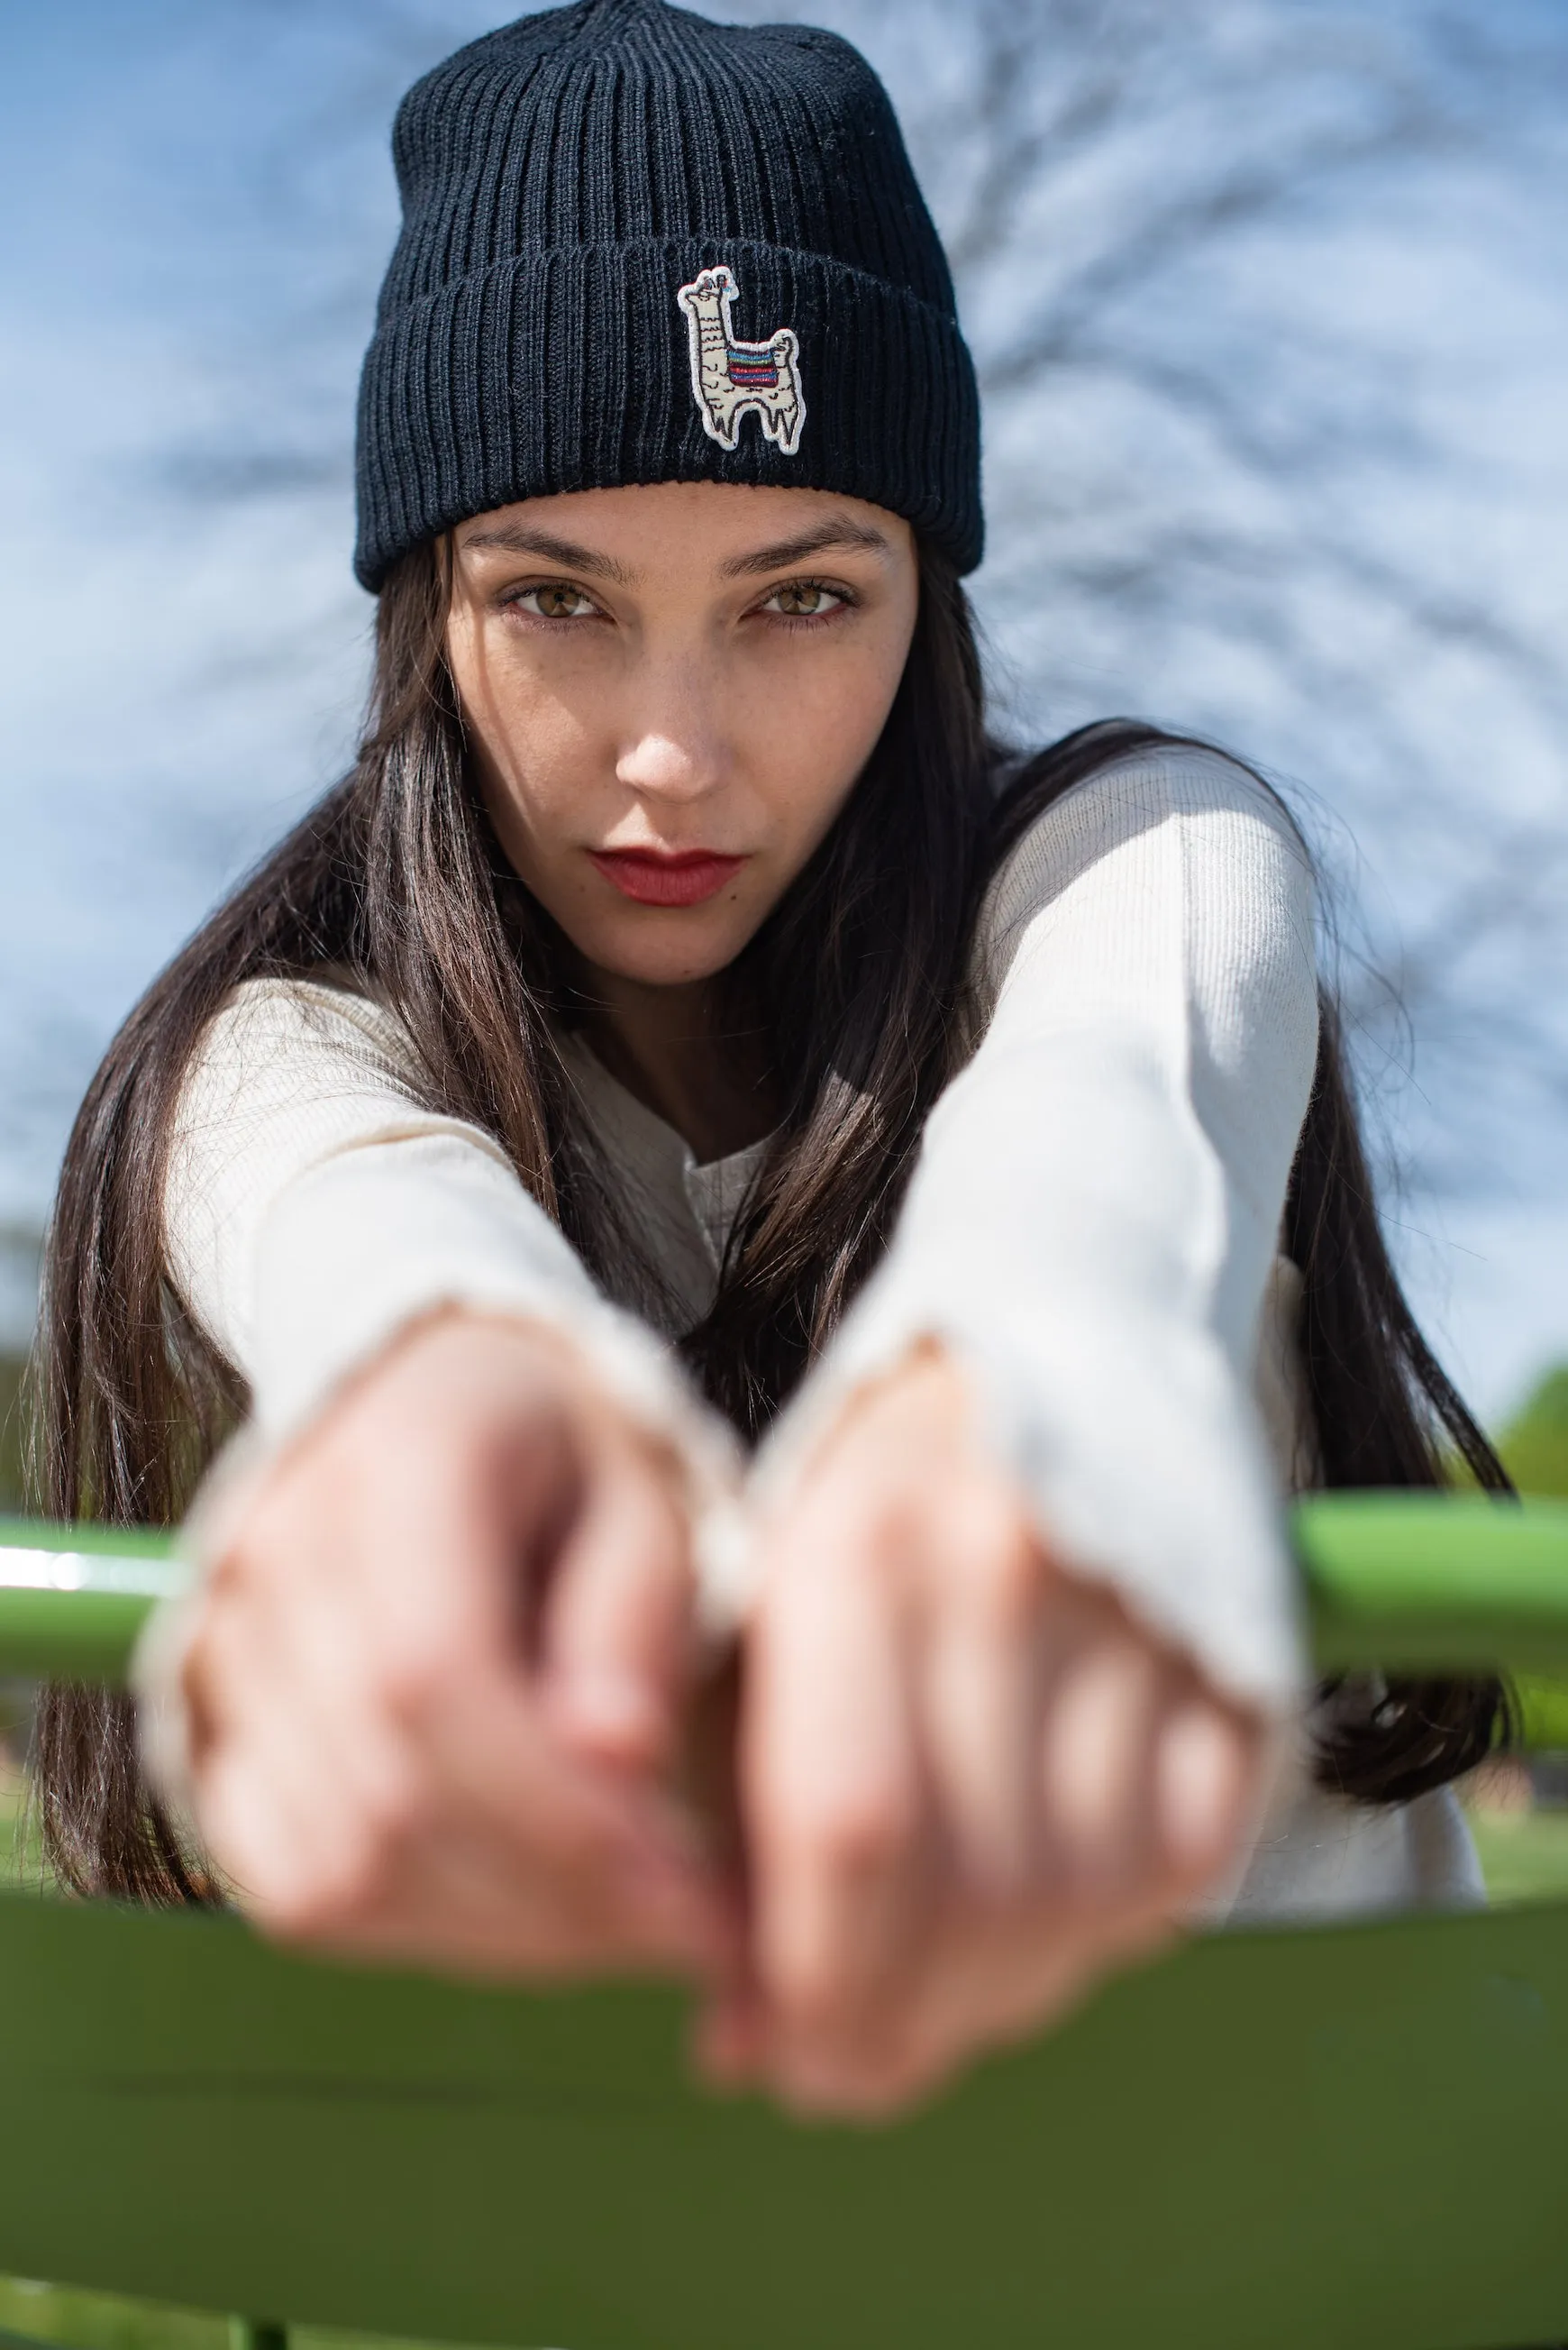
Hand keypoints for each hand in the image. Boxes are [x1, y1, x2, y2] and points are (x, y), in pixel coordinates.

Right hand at [179, 1312, 732, 1979]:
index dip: (562, 1817)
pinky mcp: (210, 1734)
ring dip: (503, 1935)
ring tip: (628, 1922)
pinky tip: (528, 1910)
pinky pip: (297, 1890)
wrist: (432, 1409)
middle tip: (697, 1931)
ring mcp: (220, 1651)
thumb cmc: (566, 1457)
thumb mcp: (647, 1494)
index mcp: (392, 1463)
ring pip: (342, 1872)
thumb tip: (618, 1765)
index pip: (435, 1680)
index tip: (692, 1895)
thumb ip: (633, 1616)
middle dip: (561, 1901)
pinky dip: (422, 1931)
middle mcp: (274, 1554)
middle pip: (391, 1797)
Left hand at [715, 1347, 1262, 2113]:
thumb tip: (735, 2029)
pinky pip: (1179, 1872)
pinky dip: (1097, 1947)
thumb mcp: (765, 1585)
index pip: (850, 1827)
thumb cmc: (873, 1489)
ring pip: (1075, 1902)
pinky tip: (1030, 1942)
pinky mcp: (1238, 1660)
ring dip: (991, 2004)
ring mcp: (1141, 1617)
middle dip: (891, 2026)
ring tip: (926, 2012)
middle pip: (969, 1887)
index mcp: (862, 1545)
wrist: (1064, 1333)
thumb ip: (728, 1792)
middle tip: (838, 2071)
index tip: (768, 2057)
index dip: (808, 1980)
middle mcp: (1012, 1576)